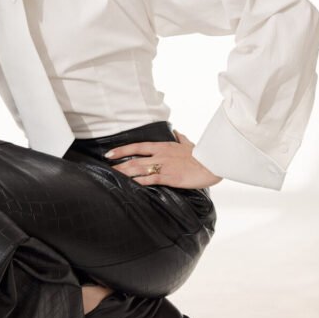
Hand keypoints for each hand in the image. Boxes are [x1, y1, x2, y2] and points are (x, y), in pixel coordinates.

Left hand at [103, 129, 222, 188]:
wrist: (212, 163)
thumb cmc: (201, 154)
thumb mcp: (188, 144)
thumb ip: (180, 139)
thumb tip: (176, 132)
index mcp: (163, 146)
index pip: (138, 146)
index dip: (122, 150)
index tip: (110, 153)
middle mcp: (160, 155)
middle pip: (134, 159)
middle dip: (119, 164)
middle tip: (106, 168)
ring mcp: (164, 166)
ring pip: (139, 169)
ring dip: (125, 173)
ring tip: (113, 176)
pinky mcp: (170, 177)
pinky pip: (150, 180)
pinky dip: (139, 182)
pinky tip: (130, 185)